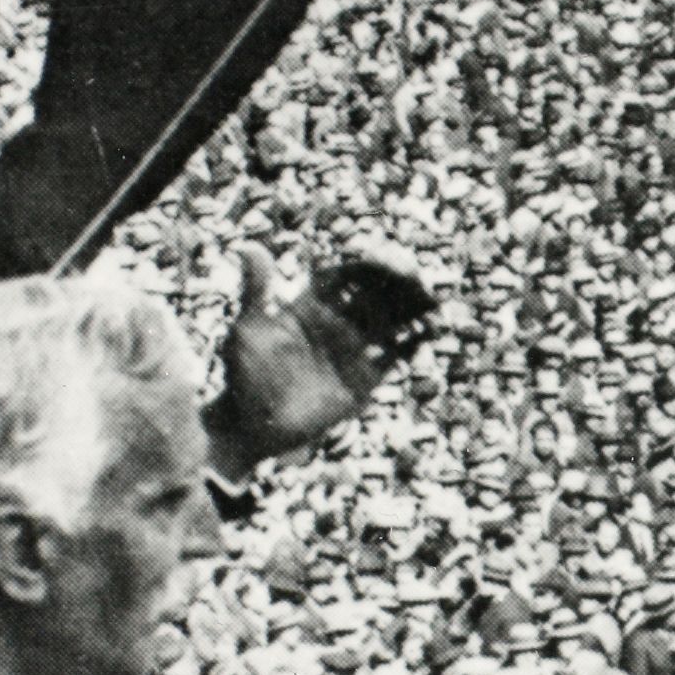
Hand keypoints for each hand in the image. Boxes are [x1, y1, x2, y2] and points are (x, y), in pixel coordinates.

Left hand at [205, 242, 408, 478]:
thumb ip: (255, 289)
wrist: (252, 428)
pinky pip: (394, 357)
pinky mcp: (363, 380)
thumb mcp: (247, 329)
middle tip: (414, 278)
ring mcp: (351, 352)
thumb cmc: (242, 378)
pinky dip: (413, 344)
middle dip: (396, 285)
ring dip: (411, 310)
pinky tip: (428, 331)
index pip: (345, 279)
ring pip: (389, 323)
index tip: (383, 260)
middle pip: (373, 296)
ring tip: (432, 301)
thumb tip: (249, 246)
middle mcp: (335, 326)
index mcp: (310, 308)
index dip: (365, 267)